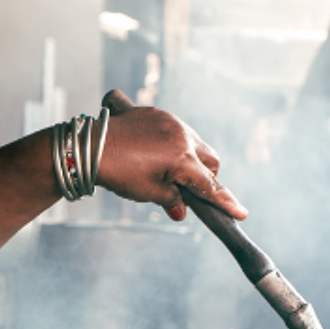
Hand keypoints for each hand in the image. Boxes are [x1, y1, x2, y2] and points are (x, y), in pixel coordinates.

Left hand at [94, 91, 248, 222]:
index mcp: (183, 158)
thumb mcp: (147, 192)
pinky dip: (174, 145)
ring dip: (191, 159)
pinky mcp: (157, 114)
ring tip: (168, 171)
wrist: (89, 146)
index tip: (240, 213)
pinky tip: (154, 153)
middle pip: (211, 160)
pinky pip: (177, 131)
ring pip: (196, 143)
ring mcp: (171, 122)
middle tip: (189, 189)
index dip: (225, 201)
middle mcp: (183, 136)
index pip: (210, 185)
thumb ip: (171, 201)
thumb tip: (182, 212)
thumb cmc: (118, 172)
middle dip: (207, 176)